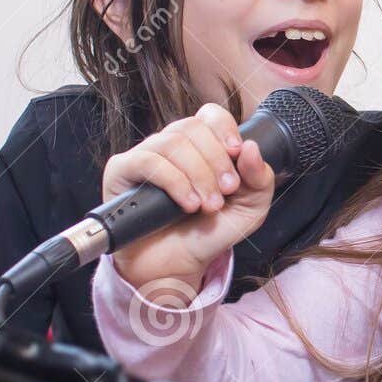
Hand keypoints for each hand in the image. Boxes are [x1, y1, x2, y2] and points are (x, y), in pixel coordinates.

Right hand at [103, 103, 275, 300]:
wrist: (178, 267)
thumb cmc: (208, 234)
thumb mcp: (249, 210)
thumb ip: (260, 180)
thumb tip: (251, 148)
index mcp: (200, 146)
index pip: (209, 115)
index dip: (224, 129)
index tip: (236, 154)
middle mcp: (171, 145)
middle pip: (193, 127)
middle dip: (215, 161)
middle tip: (225, 192)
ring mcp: (145, 156)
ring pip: (172, 143)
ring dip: (197, 175)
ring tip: (207, 205)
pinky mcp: (121, 171)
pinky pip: (147, 161)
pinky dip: (174, 181)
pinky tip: (186, 204)